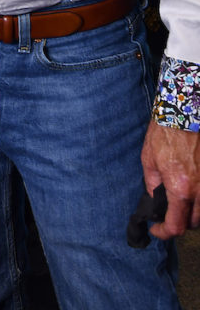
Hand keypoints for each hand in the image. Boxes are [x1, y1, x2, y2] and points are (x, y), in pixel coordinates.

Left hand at [141, 121, 199, 237]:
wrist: (183, 112)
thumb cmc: (164, 133)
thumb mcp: (149, 159)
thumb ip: (152, 184)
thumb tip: (155, 200)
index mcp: (180, 188)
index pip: (176, 225)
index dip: (164, 232)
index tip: (157, 229)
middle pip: (194, 223)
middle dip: (180, 223)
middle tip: (168, 214)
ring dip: (193, 213)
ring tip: (181, 204)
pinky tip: (192, 191)